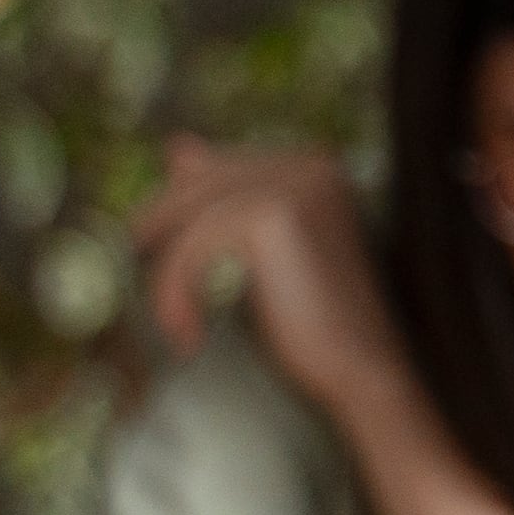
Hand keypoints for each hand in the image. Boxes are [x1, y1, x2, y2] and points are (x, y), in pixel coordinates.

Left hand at [135, 140, 415, 415]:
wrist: (360, 368)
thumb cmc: (312, 321)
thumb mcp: (260, 252)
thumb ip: (223, 198)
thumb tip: (177, 145)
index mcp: (316, 166)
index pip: (214, 168)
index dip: (175, 215)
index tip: (156, 263)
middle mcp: (313, 165)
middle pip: (196, 184)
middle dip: (161, 235)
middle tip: (153, 292)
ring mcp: (298, 185)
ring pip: (189, 216)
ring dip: (167, 274)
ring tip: (175, 321)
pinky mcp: (276, 216)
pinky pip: (193, 245)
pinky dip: (176, 292)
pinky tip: (189, 332)